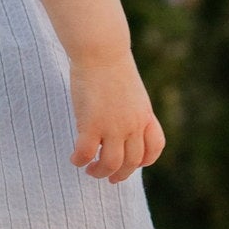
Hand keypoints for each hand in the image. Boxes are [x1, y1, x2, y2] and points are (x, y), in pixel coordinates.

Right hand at [68, 50, 166, 181]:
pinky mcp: (91, 124)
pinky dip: (80, 160)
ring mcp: (113, 126)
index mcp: (144, 115)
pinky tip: (74, 159)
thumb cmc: (111, 66)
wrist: (102, 51)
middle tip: (108, 177)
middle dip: (120, 174)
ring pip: (111, 164)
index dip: (144, 160)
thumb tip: (121, 121)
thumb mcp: (131, 90)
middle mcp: (132, 124)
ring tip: (90, 170)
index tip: (133, 163)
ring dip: (100, 172)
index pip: (154, 147)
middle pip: (132, 162)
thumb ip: (130, 109)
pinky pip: (85, 153)